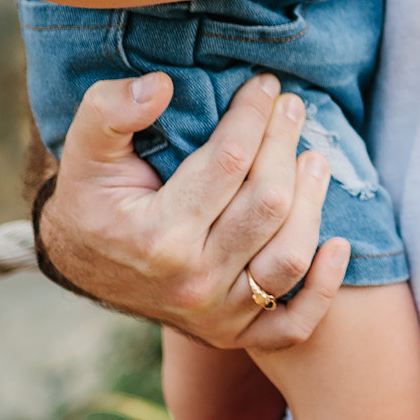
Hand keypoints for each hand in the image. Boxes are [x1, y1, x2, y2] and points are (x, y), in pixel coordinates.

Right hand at [35, 71, 350, 349]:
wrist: (80, 262)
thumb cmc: (91, 197)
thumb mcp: (84, 150)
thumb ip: (109, 112)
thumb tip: (159, 86)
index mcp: (156, 237)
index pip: (228, 163)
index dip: (253, 115)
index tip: (265, 85)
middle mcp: (191, 282)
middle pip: (268, 204)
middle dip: (286, 146)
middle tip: (292, 108)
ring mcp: (215, 314)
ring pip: (289, 256)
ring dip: (313, 202)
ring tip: (314, 158)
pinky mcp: (233, 333)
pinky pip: (293, 324)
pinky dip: (324, 288)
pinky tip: (339, 244)